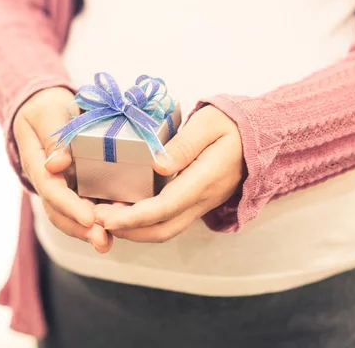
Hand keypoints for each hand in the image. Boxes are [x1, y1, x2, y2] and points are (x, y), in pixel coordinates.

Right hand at [13, 87, 112, 252]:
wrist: (43, 110)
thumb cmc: (44, 109)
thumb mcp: (46, 115)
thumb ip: (53, 138)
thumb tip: (57, 164)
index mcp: (38, 164)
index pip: (51, 190)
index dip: (69, 206)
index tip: (89, 218)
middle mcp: (48, 182)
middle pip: (59, 212)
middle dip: (80, 229)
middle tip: (102, 240)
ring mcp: (62, 188)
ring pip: (71, 217)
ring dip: (89, 232)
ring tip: (107, 243)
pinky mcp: (78, 188)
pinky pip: (86, 208)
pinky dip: (100, 221)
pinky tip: (118, 229)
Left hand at [95, 105, 243, 241]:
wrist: (260, 136)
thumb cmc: (231, 124)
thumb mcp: (208, 124)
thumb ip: (184, 145)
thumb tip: (157, 166)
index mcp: (204, 180)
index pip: (164, 208)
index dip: (133, 217)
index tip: (106, 218)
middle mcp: (202, 199)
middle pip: (162, 229)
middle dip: (127, 230)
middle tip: (95, 219)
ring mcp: (201, 204)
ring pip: (165, 229)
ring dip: (133, 230)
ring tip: (102, 217)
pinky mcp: (196, 202)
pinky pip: (169, 221)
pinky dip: (143, 223)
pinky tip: (123, 209)